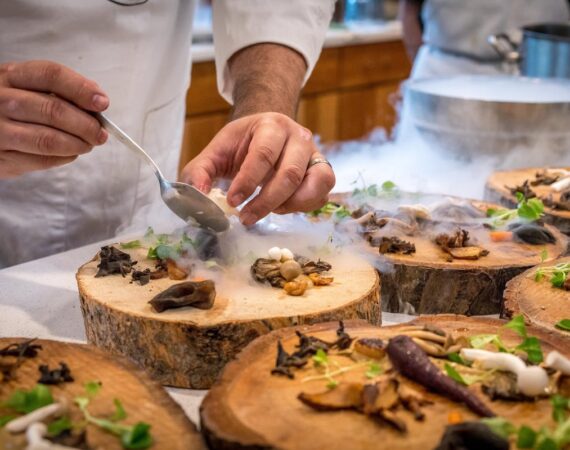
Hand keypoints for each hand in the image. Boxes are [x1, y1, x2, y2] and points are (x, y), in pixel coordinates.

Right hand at [0, 60, 108, 178]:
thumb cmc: (11, 106)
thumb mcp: (26, 88)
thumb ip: (59, 91)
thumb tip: (97, 102)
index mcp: (11, 75)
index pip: (51, 75)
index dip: (81, 89)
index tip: (102, 103)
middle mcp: (0, 100)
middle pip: (54, 110)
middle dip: (86, 125)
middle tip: (100, 133)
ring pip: (48, 139)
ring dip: (78, 144)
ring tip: (88, 144)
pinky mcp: (1, 157)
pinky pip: (41, 160)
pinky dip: (64, 157)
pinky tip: (70, 153)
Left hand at [181, 112, 334, 224]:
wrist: (267, 133)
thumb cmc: (241, 145)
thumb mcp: (216, 152)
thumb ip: (200, 172)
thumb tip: (198, 196)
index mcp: (271, 125)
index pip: (263, 154)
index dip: (247, 181)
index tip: (232, 202)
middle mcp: (299, 137)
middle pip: (290, 174)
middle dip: (266, 202)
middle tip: (246, 218)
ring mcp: (315, 154)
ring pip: (314, 184)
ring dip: (289, 205)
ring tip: (268, 211)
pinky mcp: (323, 172)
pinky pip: (322, 195)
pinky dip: (303, 207)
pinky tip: (282, 207)